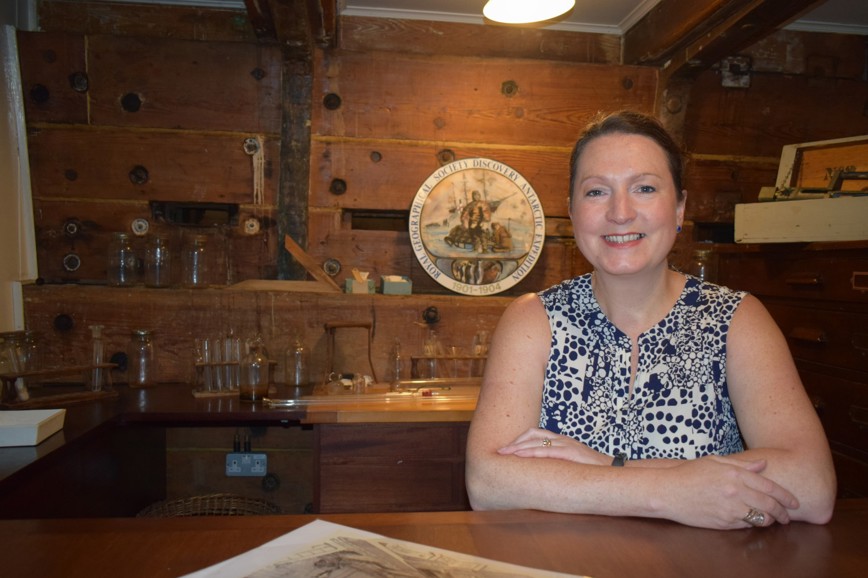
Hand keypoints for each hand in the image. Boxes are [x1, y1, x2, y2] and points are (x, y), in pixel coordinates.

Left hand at [497, 428, 608, 465]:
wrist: (614, 472)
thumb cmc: (592, 471)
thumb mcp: (572, 464)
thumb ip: (558, 463)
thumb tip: (541, 472)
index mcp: (562, 440)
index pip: (536, 433)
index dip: (520, 439)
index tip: (507, 449)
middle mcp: (562, 439)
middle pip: (533, 434)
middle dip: (515, 442)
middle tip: (500, 452)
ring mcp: (567, 445)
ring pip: (537, 440)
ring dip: (519, 447)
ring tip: (506, 454)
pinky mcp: (572, 453)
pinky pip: (548, 450)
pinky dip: (532, 452)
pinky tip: (521, 456)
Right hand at [660, 455, 799, 528]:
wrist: (668, 491)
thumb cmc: (689, 473)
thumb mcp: (715, 462)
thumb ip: (742, 464)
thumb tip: (763, 464)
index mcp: (735, 474)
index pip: (770, 488)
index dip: (786, 497)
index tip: (795, 503)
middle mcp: (736, 492)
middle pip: (770, 505)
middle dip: (783, 513)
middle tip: (788, 516)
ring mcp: (730, 509)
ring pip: (761, 518)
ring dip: (770, 520)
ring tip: (772, 519)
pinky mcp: (723, 522)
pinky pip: (745, 525)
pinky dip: (752, 524)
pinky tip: (752, 521)